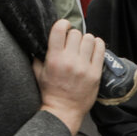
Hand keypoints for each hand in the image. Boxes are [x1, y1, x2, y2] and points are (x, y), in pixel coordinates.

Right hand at [34, 19, 102, 134]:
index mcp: (54, 59)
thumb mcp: (38, 73)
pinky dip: (97, 44)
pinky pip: (100, 49)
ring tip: (83, 46)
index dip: (62, 24)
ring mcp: (84, 67)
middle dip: (73, 35)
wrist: (63, 111)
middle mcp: (69, 61)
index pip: (59, 29)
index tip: (63, 27)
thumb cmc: (50, 92)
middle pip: (76, 33)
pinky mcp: (95, 73)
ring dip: (86, 40)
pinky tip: (93, 48)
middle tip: (72, 42)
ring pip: (89, 38)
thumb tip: (36, 41)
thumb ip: (37, 56)